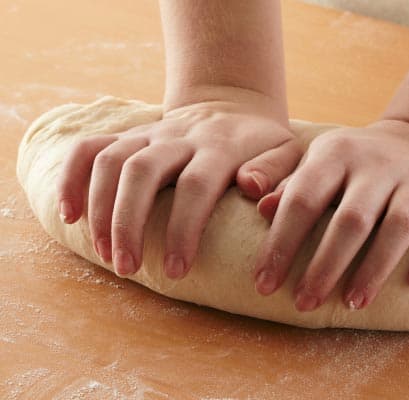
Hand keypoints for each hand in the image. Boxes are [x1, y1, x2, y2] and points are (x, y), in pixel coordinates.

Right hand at [56, 89, 301, 278]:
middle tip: (127, 268)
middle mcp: (180, 136)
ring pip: (111, 160)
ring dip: (100, 208)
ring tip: (105, 255)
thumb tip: (252, 189)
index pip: (196, 185)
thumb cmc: (263, 142)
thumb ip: (276, 172)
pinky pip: (90, 147)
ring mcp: (150, 132)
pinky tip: (69, 215)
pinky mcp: (130, 134)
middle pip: (141, 170)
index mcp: (221, 146)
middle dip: (128, 222)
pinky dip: (72, 177)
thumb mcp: (286, 153)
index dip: (182, 228)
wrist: (234, 105)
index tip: (176, 270)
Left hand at [252, 119, 408, 310]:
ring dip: (375, 269)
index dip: (281, 243)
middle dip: (325, 266)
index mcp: (338, 153)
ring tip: (353, 304)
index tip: (264, 283)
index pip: (303, 199)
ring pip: (398, 226)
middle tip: (305, 303)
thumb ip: (287, 180)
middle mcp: (379, 163)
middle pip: (351, 219)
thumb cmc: (357, 162)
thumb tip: (260, 208)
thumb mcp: (319, 159)